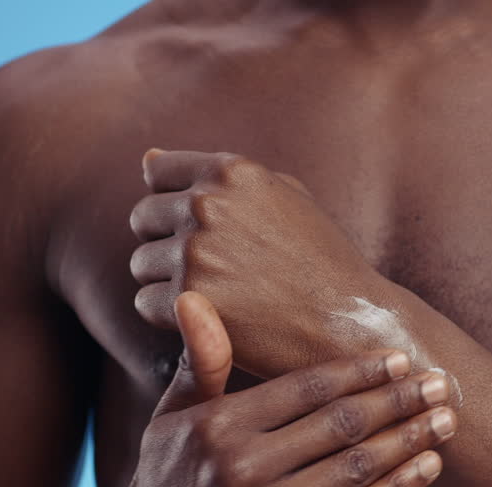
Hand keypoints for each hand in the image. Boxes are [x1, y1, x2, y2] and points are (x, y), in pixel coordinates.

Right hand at [111, 291, 457, 486]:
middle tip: (442, 382)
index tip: (398, 356)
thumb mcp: (172, 419)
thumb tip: (193, 297)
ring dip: (409, 441)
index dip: (359, 371)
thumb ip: (200, 362)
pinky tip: (427, 467)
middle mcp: (244, 470)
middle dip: (399, 400)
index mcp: (220, 427)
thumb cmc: (165, 481)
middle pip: (341, 425)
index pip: (305, 388)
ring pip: (357, 468)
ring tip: (446, 420)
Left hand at [129, 149, 395, 378]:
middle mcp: (208, 204)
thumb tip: (148, 160)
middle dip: (165, 243)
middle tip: (208, 272)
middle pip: (143, 218)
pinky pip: (146, 303)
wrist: (349, 321)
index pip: (158, 173)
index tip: (196, 231)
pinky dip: (171, 317)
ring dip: (168, 282)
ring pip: (141, 264)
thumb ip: (219, 176)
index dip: (171, 202)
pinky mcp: (190, 299)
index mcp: (231, 172)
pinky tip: (211, 319)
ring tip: (216, 296)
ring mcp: (196, 251)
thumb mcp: (284, 197)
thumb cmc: (321, 261)